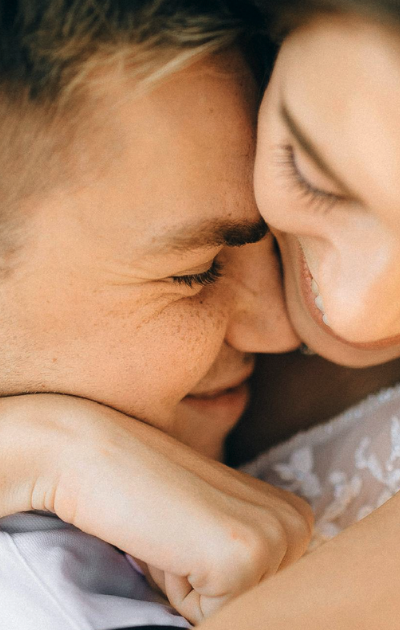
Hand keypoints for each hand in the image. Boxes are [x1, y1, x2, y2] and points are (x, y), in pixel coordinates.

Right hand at [0, 393, 312, 623]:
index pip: (265, 592)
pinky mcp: (245, 556)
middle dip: (210, 585)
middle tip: (180, 534)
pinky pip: (212, 615)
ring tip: (175, 537)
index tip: (193, 533)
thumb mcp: (217, 528)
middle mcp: (299, 525)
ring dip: (196, 589)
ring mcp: (276, 539)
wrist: (101, 456)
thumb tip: (256, 598)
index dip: (217, 578)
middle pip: (255, 601)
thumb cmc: (154, 498)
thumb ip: (248, 558)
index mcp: (297, 517)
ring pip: (236, 609)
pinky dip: (180, 593)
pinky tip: (169, 544)